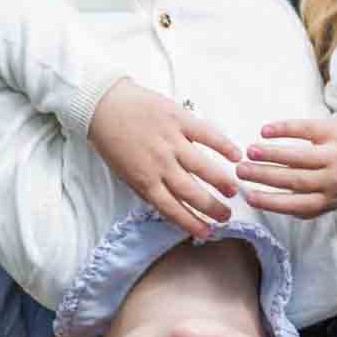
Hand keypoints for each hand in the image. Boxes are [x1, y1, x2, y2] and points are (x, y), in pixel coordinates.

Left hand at [89, 78, 242, 237]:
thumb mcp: (123, 172)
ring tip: (234, 190)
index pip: (173, 209)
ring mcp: (171, 141)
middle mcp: (160, 165)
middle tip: (227, 215)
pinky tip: (235, 155)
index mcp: (144, 181)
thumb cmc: (110, 139)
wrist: (101, 103)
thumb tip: (168, 202)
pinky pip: (206, 134)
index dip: (192, 223)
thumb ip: (145, 187)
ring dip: (221, 181)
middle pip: (192, 192)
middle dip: (212, 208)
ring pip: (203, 167)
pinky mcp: (179, 119)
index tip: (208, 232)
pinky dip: (223, 145)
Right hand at [234, 115, 336, 219]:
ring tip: (249, 152)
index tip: (249, 198)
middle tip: (240, 172)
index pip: (298, 205)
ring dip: (270, 154)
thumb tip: (279, 206)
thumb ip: (314, 201)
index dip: (272, 203)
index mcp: (332, 197)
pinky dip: (284, 129)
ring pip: (297, 157)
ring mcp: (334, 153)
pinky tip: (266, 130)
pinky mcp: (334, 130)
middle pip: (293, 180)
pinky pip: (305, 129)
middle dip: (263, 177)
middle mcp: (333, 178)